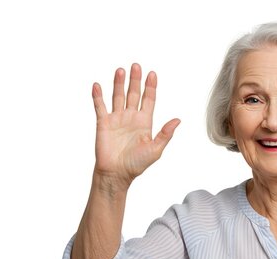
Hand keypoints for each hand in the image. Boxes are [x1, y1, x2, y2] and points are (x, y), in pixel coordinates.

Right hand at [91, 63, 179, 188]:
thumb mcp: (155, 149)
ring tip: (120, 70)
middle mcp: (130, 117)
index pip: (148, 100)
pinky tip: (98, 86)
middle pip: (134, 94)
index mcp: (144, 122)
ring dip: (119, 83)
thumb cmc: (137, 164)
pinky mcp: (103, 123)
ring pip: (118, 96)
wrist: (117, 174)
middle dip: (135, 80)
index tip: (152, 74)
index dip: (150, 87)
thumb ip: (165, 134)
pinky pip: (100, 107)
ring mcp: (117, 119)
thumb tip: (178, 120)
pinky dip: (98, 96)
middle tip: (136, 65)